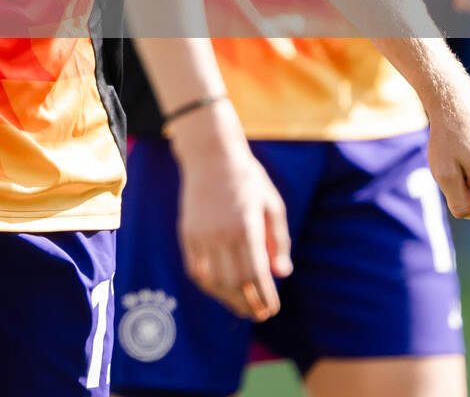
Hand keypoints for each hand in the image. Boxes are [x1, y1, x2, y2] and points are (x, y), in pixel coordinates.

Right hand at [168, 104, 290, 320]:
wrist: (210, 155)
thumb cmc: (248, 179)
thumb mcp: (272, 205)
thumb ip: (278, 240)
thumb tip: (281, 273)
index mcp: (246, 228)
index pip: (256, 275)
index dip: (265, 297)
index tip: (272, 309)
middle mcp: (222, 234)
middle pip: (235, 283)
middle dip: (248, 304)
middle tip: (259, 315)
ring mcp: (201, 234)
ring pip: (213, 280)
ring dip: (228, 299)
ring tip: (240, 307)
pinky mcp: (187, 232)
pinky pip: (195, 268)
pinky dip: (208, 284)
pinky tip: (219, 289)